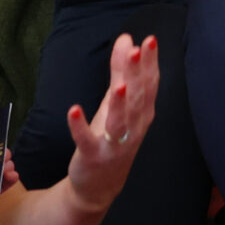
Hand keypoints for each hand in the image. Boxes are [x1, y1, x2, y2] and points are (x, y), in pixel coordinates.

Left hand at [63, 33, 157, 216]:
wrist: (99, 185)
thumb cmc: (111, 138)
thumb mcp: (115, 103)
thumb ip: (121, 70)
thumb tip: (126, 39)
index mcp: (141, 113)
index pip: (148, 85)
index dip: (150, 63)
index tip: (150, 40)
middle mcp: (132, 128)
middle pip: (136, 99)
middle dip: (136, 76)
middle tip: (137, 50)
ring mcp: (114, 144)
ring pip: (118, 122)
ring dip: (118, 104)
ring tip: (117, 84)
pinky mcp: (93, 156)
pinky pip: (87, 141)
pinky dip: (80, 127)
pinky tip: (74, 111)